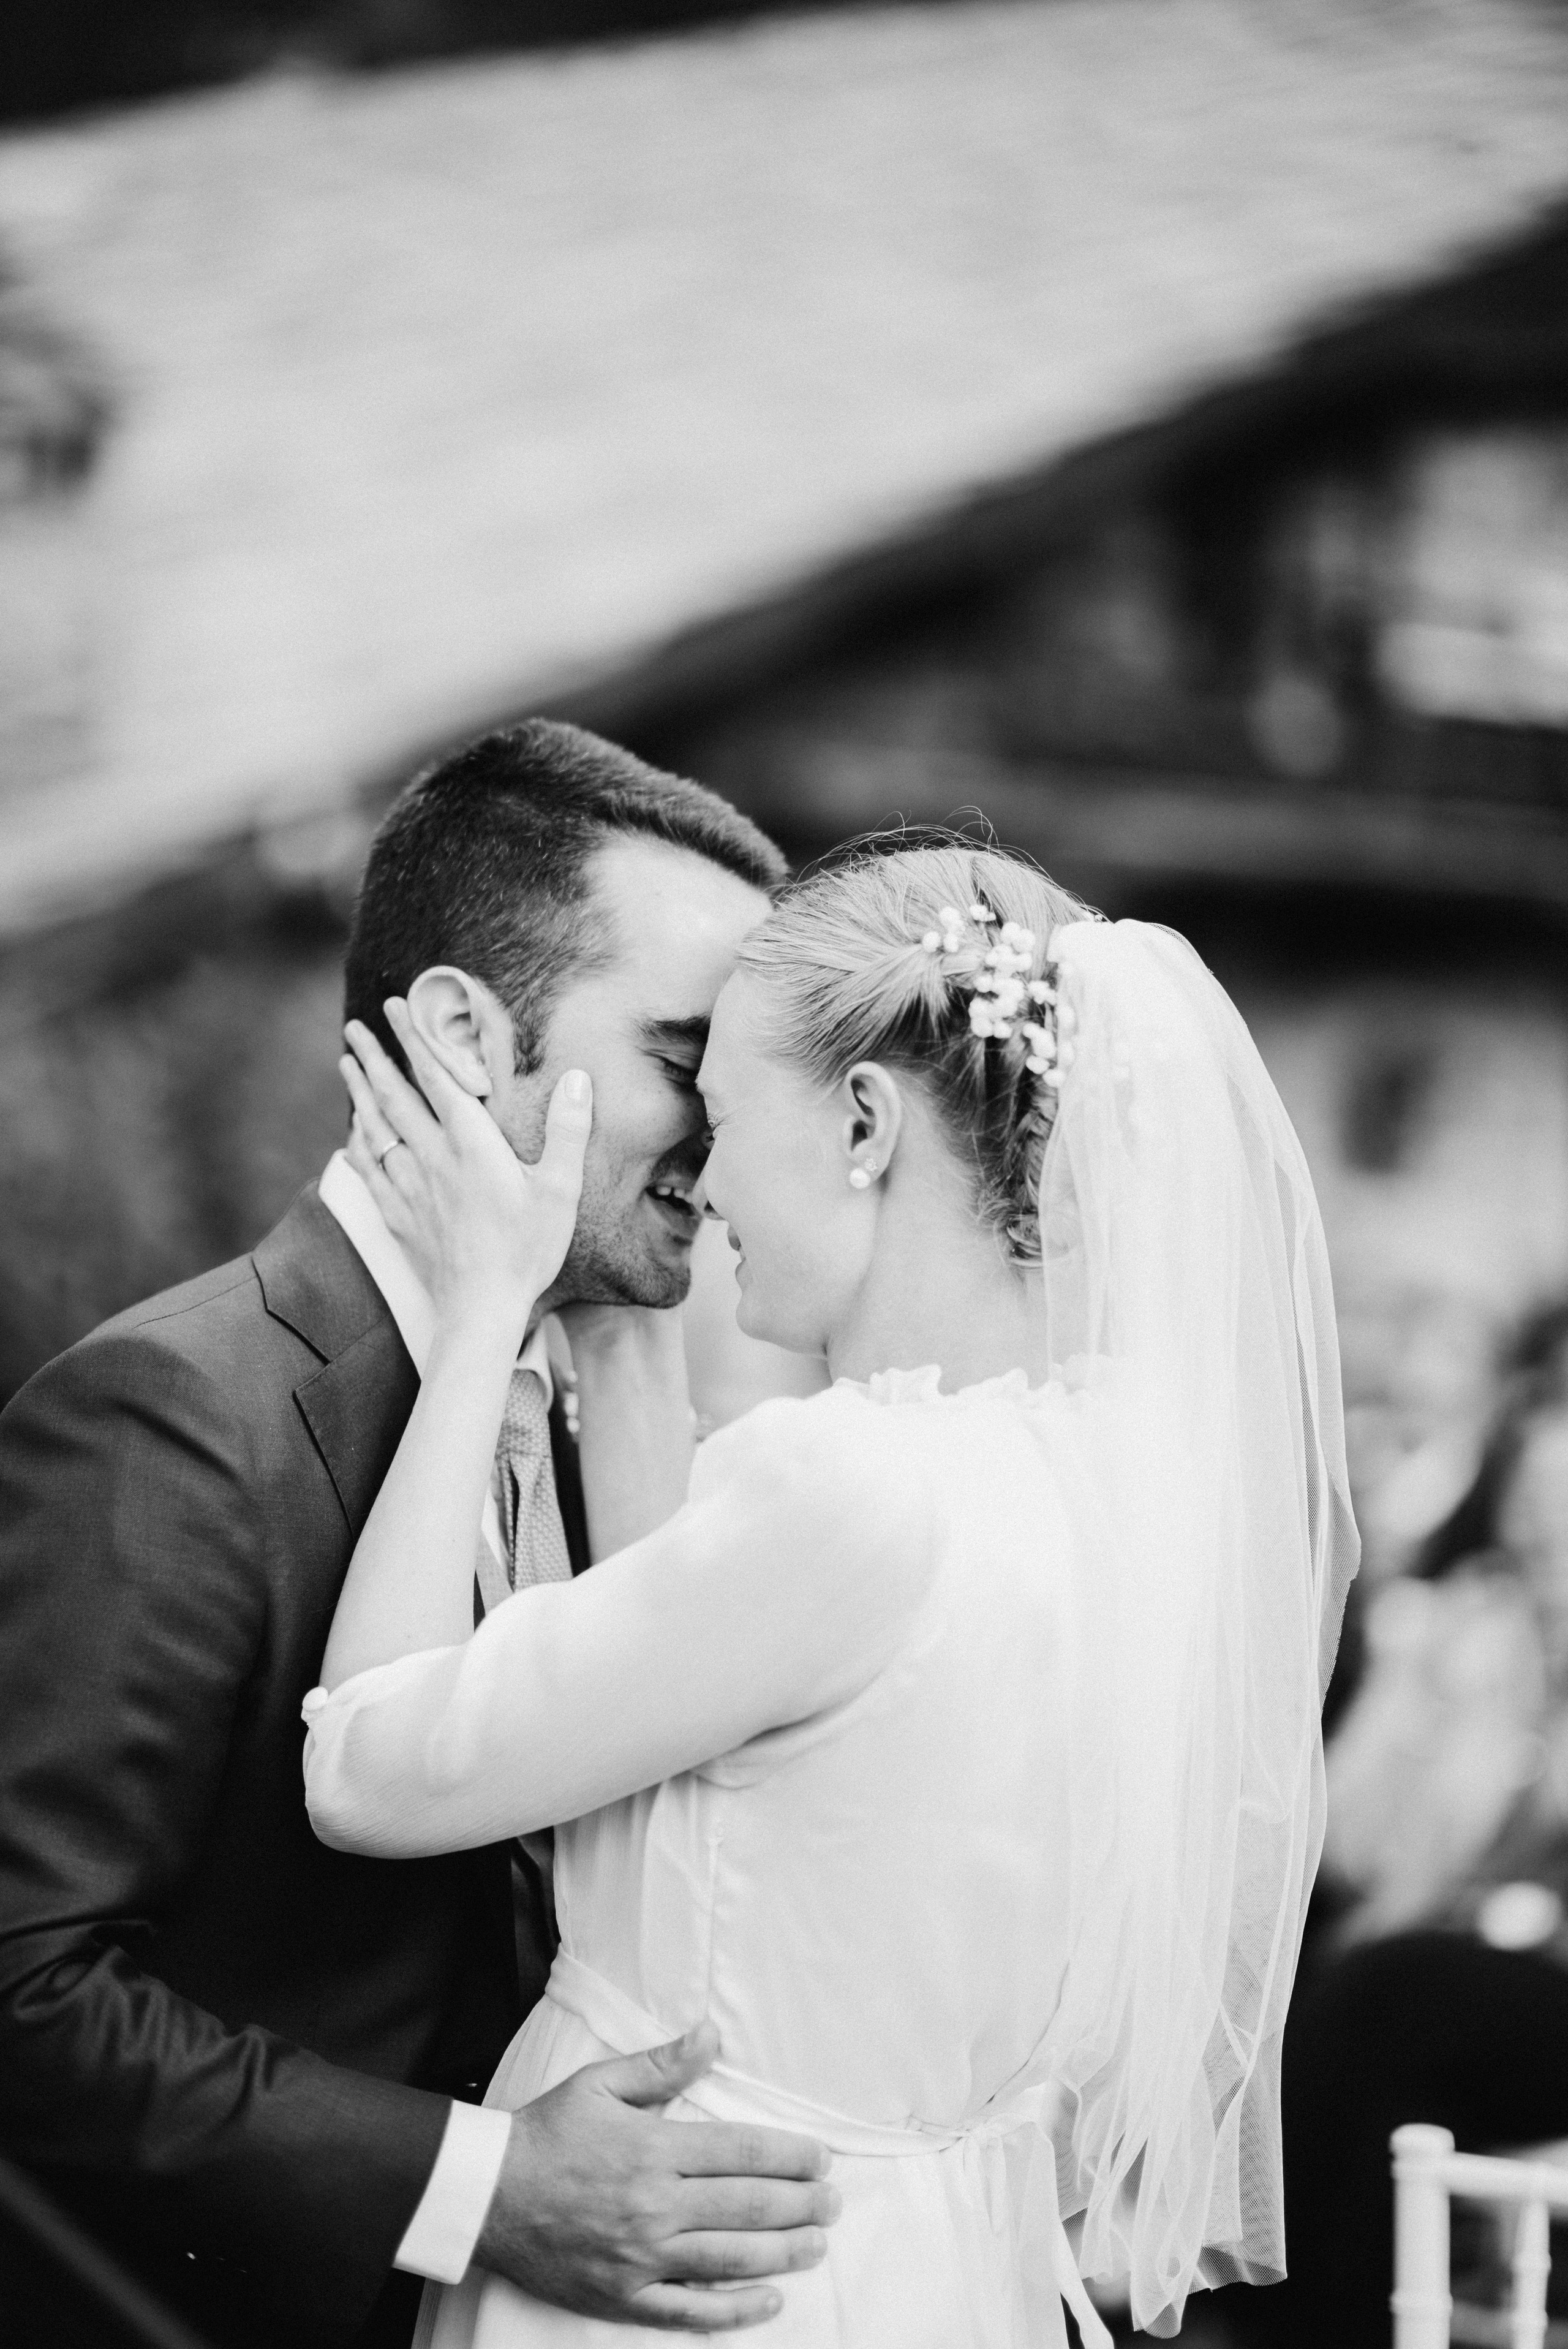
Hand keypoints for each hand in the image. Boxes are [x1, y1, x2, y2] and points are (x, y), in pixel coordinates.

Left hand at [341, 1002, 590, 1332]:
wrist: (482, 1308)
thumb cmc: (527, 1250)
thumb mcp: (561, 1190)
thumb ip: (568, 1130)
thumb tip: (580, 1078)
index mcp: (472, 1144)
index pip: (437, 1078)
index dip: (415, 1038)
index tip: (396, 1007)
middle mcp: (433, 1158)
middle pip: (395, 1096)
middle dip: (374, 1056)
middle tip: (355, 1026)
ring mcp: (410, 1187)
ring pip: (376, 1127)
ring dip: (360, 1091)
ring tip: (345, 1062)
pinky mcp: (398, 1216)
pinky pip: (369, 1169)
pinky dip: (358, 1142)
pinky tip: (353, 1131)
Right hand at [476, 2022, 836, 2330]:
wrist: (489, 2194)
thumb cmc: (548, 2133)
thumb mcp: (600, 2084)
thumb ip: (662, 2065)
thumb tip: (711, 2035)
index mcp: (653, 2150)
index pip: (742, 2153)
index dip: (790, 2156)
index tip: (821, 2158)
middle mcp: (654, 2206)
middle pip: (747, 2207)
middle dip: (800, 2204)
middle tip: (833, 2202)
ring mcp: (640, 2258)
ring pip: (730, 2259)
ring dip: (783, 2253)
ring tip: (817, 2244)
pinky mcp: (623, 2297)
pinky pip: (689, 2311)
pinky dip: (734, 2311)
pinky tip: (769, 2301)